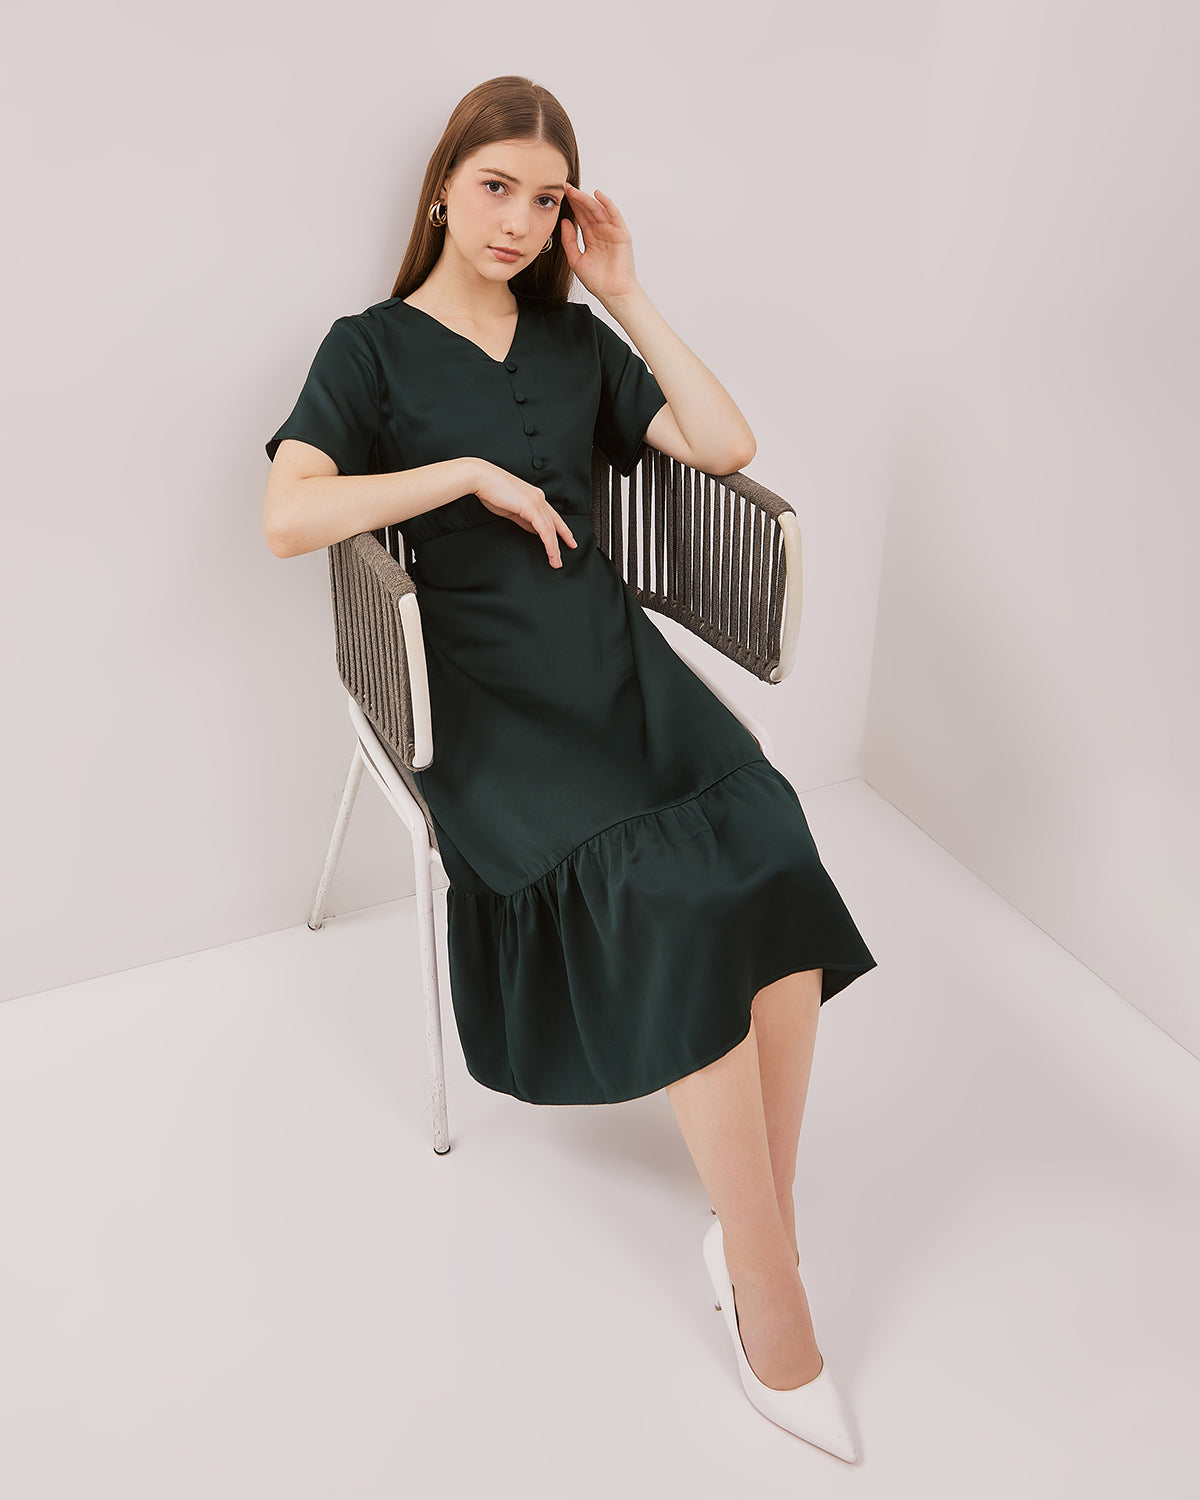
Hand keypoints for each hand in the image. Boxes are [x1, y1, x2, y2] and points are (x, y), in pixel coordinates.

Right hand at [473, 462, 578, 568]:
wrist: (482, 478)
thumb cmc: (491, 491)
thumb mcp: (511, 509)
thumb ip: (524, 519)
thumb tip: (533, 529)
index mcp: (535, 496)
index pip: (552, 516)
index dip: (561, 529)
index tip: (567, 538)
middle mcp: (539, 498)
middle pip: (555, 523)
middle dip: (563, 539)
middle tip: (568, 551)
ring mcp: (536, 502)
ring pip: (551, 529)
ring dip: (554, 548)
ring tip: (556, 561)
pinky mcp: (531, 507)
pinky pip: (544, 530)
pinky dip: (549, 543)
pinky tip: (551, 553)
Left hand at [560, 184, 639, 301]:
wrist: (613, 293)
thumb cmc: (598, 281)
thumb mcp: (576, 259)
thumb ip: (569, 241)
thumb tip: (563, 222)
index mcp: (591, 237)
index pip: (580, 216)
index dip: (571, 205)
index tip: (559, 194)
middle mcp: (602, 231)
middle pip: (588, 210)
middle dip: (576, 198)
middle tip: (564, 187)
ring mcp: (612, 231)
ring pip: (598, 210)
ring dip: (587, 199)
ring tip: (574, 190)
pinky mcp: (621, 234)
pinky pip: (614, 215)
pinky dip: (607, 204)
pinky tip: (598, 195)